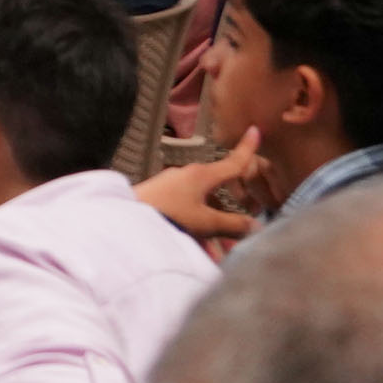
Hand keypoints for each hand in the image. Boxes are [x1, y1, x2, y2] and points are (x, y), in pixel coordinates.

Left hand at [136, 131, 264, 249]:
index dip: (246, 149)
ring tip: (216, 253)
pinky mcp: (160, 197)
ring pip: (202, 205)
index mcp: (202, 175)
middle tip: (241, 227)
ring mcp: (173, 185)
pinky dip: (195, 228)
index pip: (232, 161)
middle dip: (230, 211)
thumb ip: (233, 224)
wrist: (126, 218)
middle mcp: (188, 176)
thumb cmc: (168, 215)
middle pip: (218, 190)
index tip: (255, 130)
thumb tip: (257, 225)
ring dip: (212, 226)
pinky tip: (196, 249)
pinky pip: (186, 211)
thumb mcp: (205, 223)